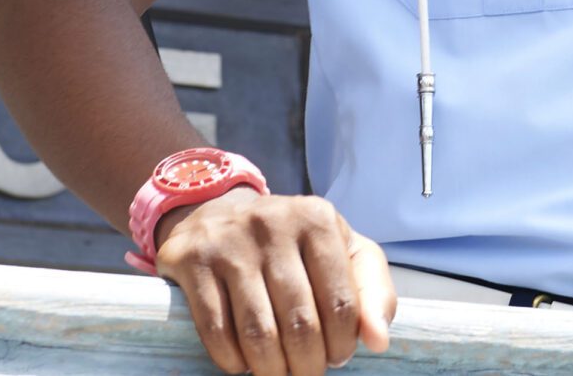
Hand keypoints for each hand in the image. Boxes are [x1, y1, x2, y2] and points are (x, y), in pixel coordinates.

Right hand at [156, 189, 396, 375]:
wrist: (218, 212)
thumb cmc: (292, 243)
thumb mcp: (341, 252)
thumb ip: (371, 292)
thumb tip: (379, 340)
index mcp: (317, 220)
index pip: (342, 303)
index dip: (342, 344)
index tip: (337, 356)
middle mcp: (274, 224)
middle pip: (300, 323)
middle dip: (307, 365)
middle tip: (306, 373)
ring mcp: (230, 242)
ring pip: (257, 333)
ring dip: (271, 369)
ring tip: (277, 373)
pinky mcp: (193, 261)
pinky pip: (216, 330)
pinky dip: (232, 361)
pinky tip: (242, 364)